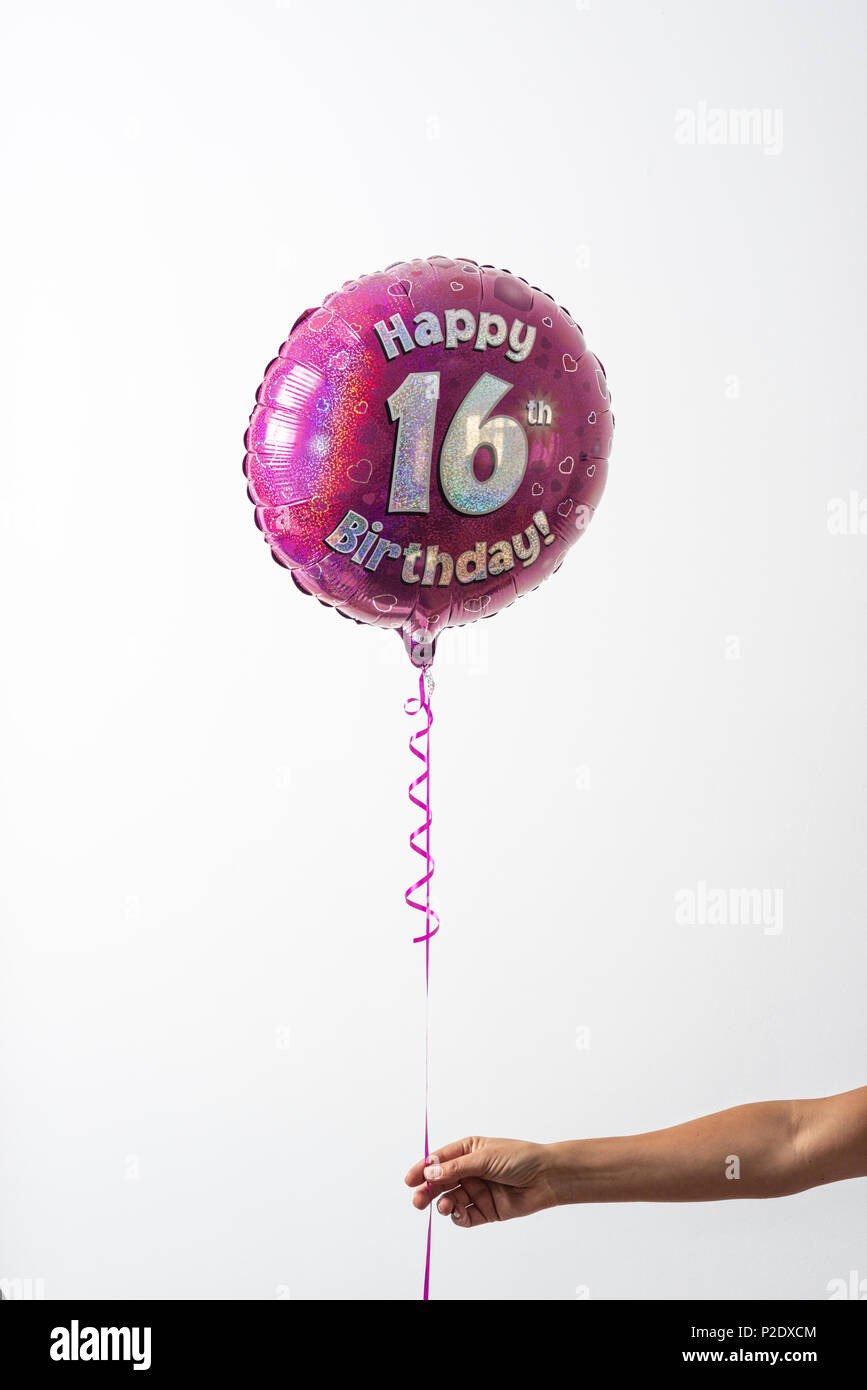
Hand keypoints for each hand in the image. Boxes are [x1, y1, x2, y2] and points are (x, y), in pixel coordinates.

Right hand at [404, 1136, 557, 1227]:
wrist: (546, 1179)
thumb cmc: (519, 1159)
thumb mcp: (484, 1158)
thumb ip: (456, 1167)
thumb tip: (429, 1172)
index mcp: (468, 1151)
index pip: (439, 1160)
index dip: (423, 1169)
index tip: (409, 1180)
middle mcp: (470, 1171)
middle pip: (441, 1182)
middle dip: (428, 1191)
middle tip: (418, 1200)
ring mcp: (477, 1191)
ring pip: (451, 1200)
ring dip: (444, 1204)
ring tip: (446, 1206)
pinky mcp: (486, 1210)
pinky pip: (465, 1216)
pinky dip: (458, 1216)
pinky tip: (459, 1213)